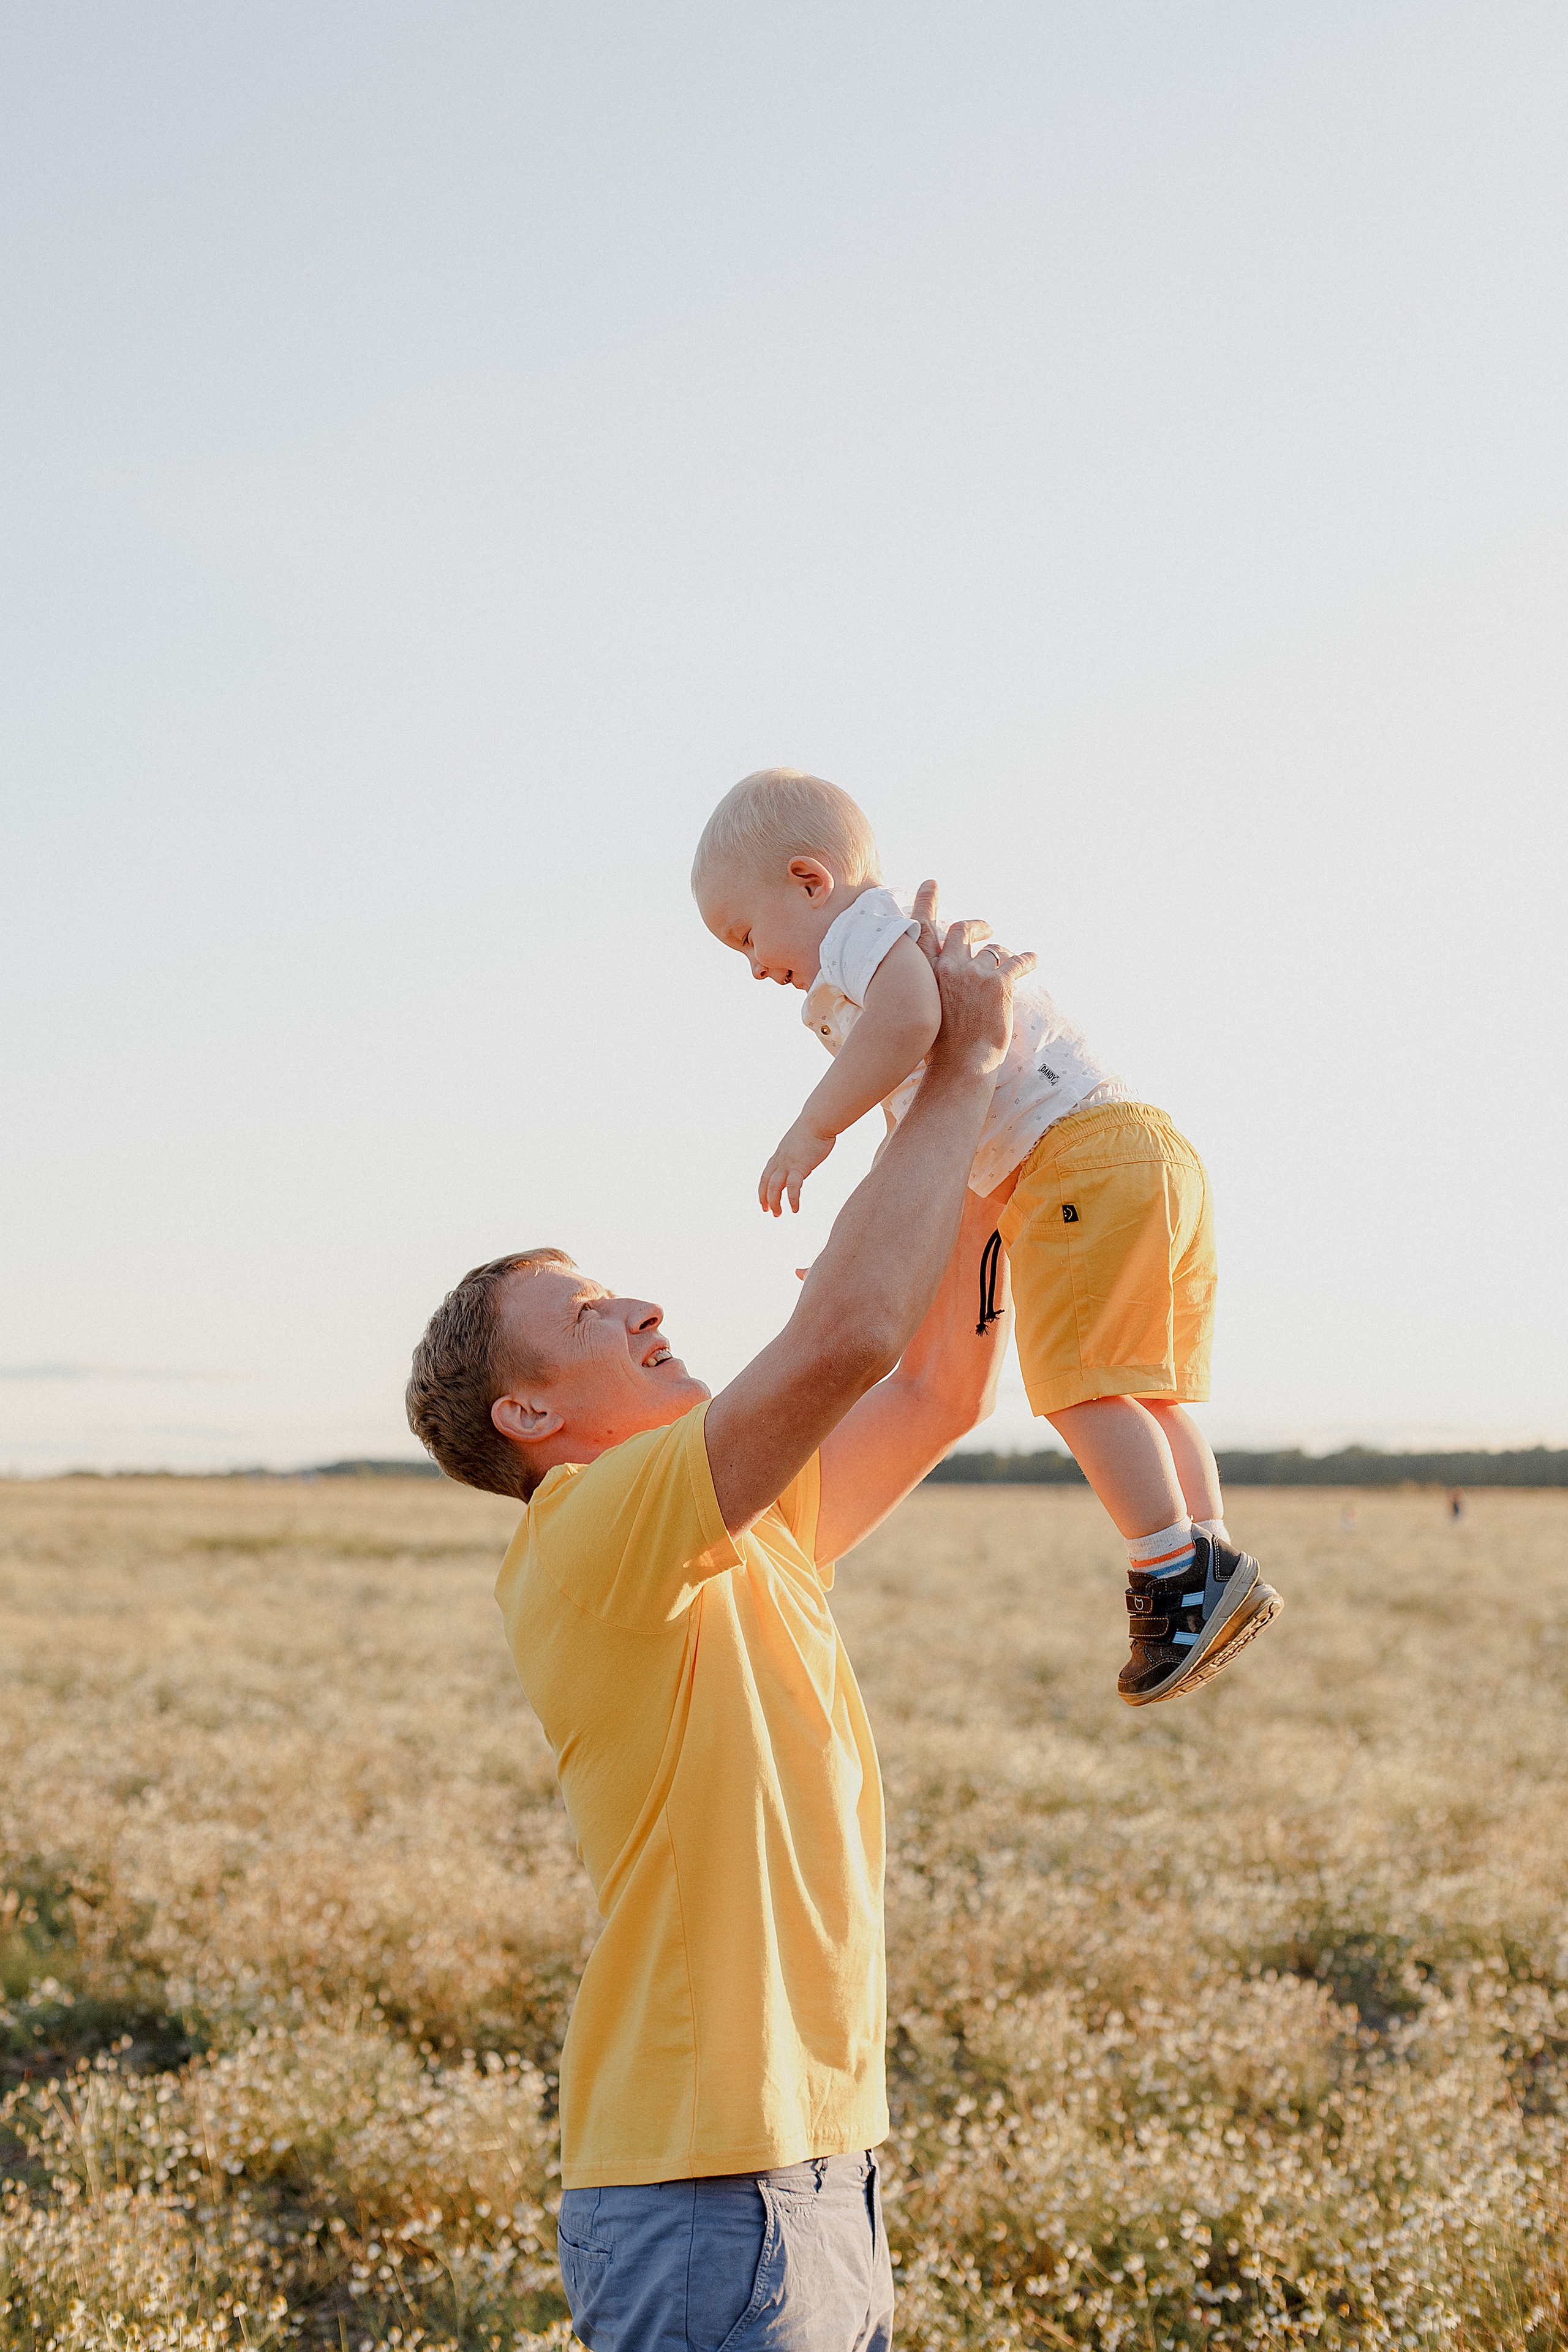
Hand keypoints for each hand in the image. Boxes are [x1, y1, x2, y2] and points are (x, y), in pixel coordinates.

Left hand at [759, 1118, 835, 1215]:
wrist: (818, 1120)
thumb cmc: (814, 1128)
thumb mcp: (801, 1142)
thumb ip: (798, 1152)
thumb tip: (804, 1157)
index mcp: (779, 1154)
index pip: (766, 1174)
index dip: (763, 1189)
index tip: (764, 1200)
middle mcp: (780, 1160)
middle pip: (765, 1183)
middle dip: (765, 1198)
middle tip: (768, 1211)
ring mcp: (788, 1164)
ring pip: (774, 1187)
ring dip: (774, 1202)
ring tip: (778, 1214)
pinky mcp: (799, 1167)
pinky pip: (792, 1188)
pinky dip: (792, 1200)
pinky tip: (794, 1209)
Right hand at [911, 880, 1035, 1080]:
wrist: (961, 1065)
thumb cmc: (943, 1048)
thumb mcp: (927, 1010)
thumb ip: (935, 987)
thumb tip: (947, 978)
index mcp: (926, 974)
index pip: (922, 931)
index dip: (926, 904)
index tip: (931, 885)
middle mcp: (947, 967)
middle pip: (961, 931)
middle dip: (975, 925)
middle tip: (987, 927)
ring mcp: (974, 974)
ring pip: (992, 950)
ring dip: (1002, 954)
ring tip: (1010, 959)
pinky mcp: (999, 984)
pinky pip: (1017, 962)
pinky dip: (1027, 960)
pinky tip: (1034, 959)